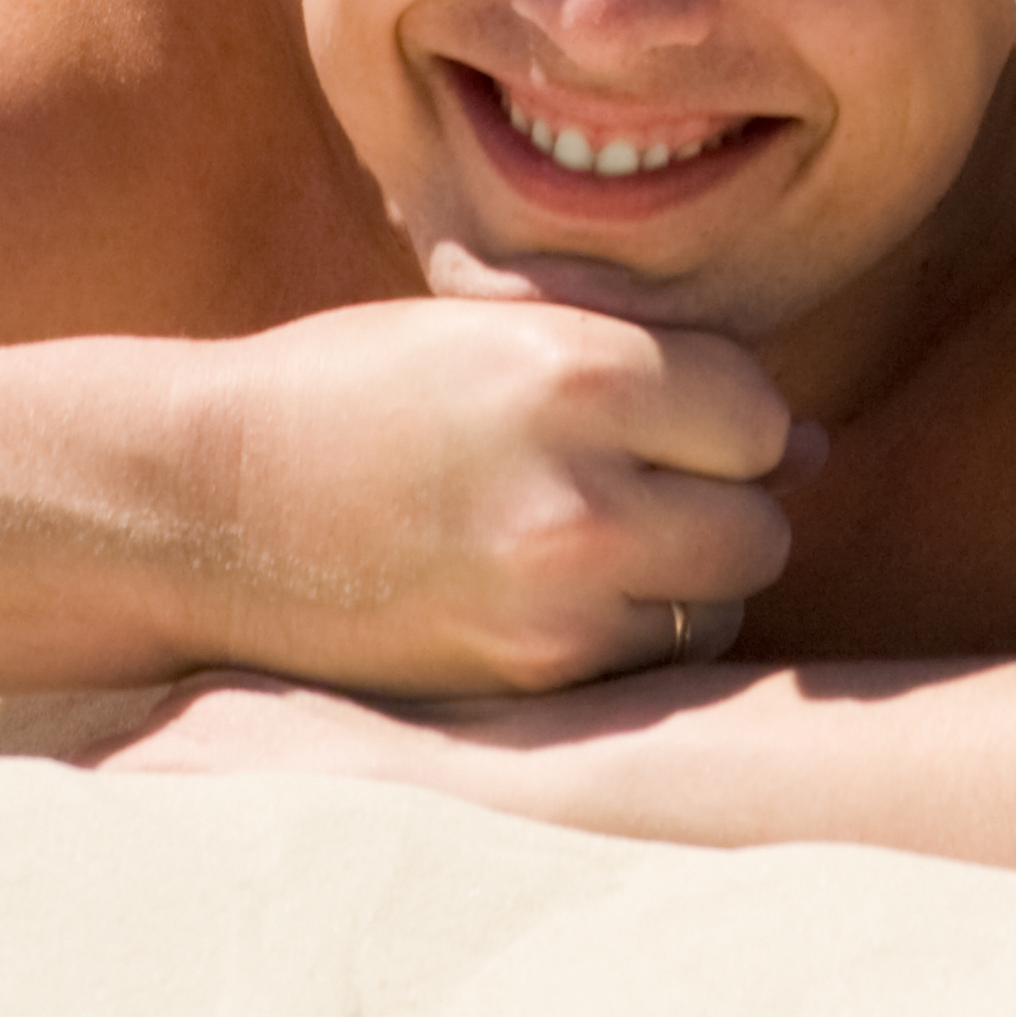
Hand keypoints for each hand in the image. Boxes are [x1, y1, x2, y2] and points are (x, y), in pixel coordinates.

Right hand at [184, 294, 805, 699]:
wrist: (209, 504)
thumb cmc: (358, 388)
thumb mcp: (498, 328)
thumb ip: (647, 368)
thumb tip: (805, 445)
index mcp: (577, 371)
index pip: (758, 411)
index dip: (730, 415)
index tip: (680, 417)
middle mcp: (581, 494)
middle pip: (760, 524)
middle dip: (725, 504)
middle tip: (650, 486)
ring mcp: (556, 607)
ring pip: (717, 608)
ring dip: (685, 581)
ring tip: (595, 541)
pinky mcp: (526, 688)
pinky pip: (647, 670)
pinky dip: (628, 638)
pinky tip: (558, 595)